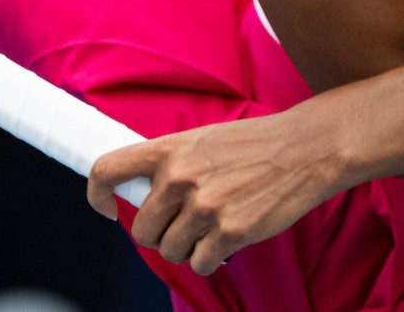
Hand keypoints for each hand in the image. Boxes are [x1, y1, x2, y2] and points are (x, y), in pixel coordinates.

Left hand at [86, 109, 348, 275]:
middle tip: (184, 223)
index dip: (97, 195)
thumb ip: (171, 163)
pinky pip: (200, 263)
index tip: (109, 208)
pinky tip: (227, 238)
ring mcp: (204, 207)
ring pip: (170, 251)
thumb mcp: (203, 139)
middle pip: (142, 231)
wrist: (306, 150)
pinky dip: (210, 258)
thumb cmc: (255, 144)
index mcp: (169, 149)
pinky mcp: (229, 233)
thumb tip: (145, 195)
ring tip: (211, 227)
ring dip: (187, 247)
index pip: (107, 170)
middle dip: (160, 234)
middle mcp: (180, 178)